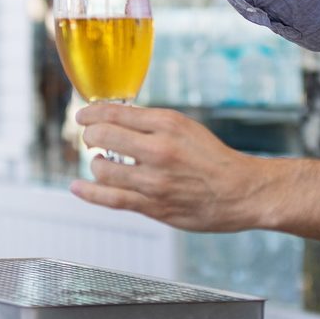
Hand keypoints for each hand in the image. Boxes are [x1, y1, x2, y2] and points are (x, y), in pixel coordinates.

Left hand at [68, 104, 270, 232]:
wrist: (241, 191)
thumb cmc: (214, 159)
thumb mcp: (186, 127)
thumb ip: (152, 124)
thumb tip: (115, 120)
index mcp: (168, 124)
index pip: (115, 112)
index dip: (91, 113)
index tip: (83, 117)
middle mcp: (159, 150)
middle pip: (103, 136)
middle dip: (91, 135)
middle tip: (92, 139)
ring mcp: (154, 180)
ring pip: (103, 168)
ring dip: (97, 164)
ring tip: (105, 163)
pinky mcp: (153, 206)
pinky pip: (111, 198)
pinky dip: (89, 192)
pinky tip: (78, 186)